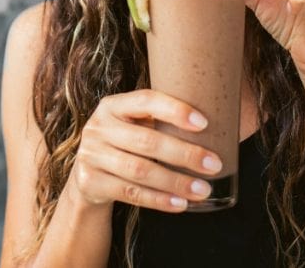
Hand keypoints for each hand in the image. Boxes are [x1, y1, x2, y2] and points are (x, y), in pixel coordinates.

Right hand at [71, 89, 223, 212]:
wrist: (86, 177)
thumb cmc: (124, 145)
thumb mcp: (133, 125)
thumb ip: (160, 121)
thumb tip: (219, 123)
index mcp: (113, 105)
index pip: (146, 101)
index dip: (175, 110)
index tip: (204, 123)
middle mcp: (98, 127)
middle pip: (147, 141)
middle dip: (185, 154)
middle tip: (214, 165)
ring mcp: (91, 155)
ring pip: (140, 170)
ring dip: (176, 182)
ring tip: (202, 190)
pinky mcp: (89, 182)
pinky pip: (131, 194)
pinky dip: (159, 200)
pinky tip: (180, 204)